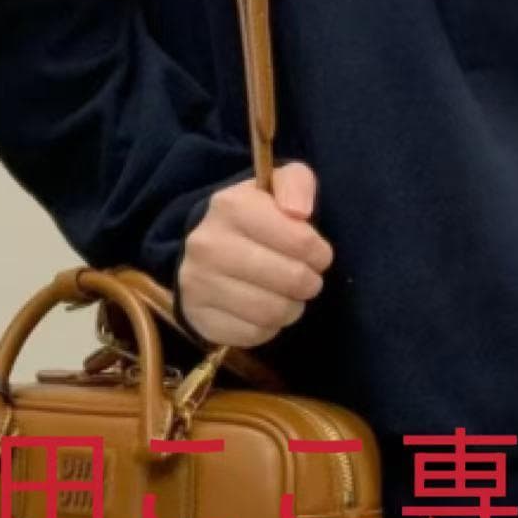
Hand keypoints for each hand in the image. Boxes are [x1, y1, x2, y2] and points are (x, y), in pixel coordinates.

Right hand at [177, 161, 334, 346]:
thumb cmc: (253, 217)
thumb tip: (299, 212)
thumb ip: (296, 183)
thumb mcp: (275, 185)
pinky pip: (254, 334)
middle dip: (309, 281)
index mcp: (230, 206)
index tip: (316, 253)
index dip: (319, 251)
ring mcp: (198, 283)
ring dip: (291, 306)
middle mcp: (208, 244)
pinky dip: (268, 326)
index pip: (300, 240)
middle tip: (305, 276)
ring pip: (273, 311)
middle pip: (291, 279)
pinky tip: (263, 308)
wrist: (203, 247)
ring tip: (286, 293)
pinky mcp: (198, 317)